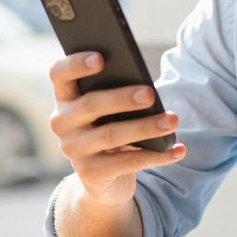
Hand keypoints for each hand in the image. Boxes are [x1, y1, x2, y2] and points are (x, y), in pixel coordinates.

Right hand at [47, 52, 185, 206]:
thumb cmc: (110, 127)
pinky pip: (127, 163)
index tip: (101, 58)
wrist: (103, 178)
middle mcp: (62, 123)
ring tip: (172, 120)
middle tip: (149, 94)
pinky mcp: (91, 174)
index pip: (60, 74)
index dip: (76, 64)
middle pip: (90, 105)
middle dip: (122, 98)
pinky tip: (177, 149)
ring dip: (145, 127)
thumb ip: (116, 91)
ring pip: (111, 135)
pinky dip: (156, 156)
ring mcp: (73, 150)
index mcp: (65, 97)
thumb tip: (145, 88)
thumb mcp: (109, 109)